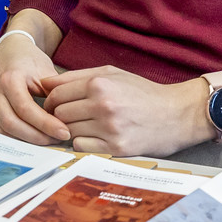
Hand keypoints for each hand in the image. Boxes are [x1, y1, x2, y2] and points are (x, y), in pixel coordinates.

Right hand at [0, 34, 67, 144]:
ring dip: (29, 140)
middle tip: (58, 139)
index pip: (26, 108)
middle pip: (12, 123)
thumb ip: (55, 93)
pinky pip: (5, 131)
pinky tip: (39, 137)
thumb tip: (68, 118)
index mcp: (10, 79)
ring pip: (6, 130)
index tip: (64, 131)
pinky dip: (22, 138)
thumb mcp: (46, 71)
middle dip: (37, 136)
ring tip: (51, 140)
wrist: (11, 52)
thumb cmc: (30, 60)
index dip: (45, 124)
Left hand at [39, 67, 210, 157]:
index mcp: (99, 84)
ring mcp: (109, 128)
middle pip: (59, 114)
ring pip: (69, 131)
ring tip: (84, 125)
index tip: (53, 105)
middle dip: (58, 116)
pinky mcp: (117, 148)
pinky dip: (83, 142)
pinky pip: (81, 147)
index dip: (49, 100)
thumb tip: (45, 83)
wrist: (176, 114)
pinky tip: (94, 136)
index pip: (56, 94)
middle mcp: (102, 105)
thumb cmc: (142, 92)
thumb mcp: (112, 73)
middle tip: (68, 116)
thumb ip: (77, 76)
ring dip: (71, 130)